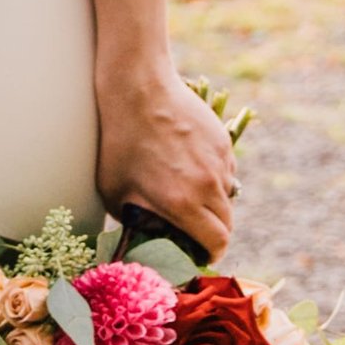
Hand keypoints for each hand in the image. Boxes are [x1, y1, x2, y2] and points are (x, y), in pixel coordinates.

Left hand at [96, 61, 236, 259]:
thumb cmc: (119, 142)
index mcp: (184, 202)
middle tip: (195, 234)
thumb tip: (140, 240)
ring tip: (188, 198)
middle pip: (227, 223)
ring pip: (228, 195)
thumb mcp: (115, 191)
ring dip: (214, 205)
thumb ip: (134, 221)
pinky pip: (226, 170)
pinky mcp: (222, 141)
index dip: (211, 255)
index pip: (217, 242)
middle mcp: (209, 184)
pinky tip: (189, 168)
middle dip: (214, 234)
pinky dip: (214, 178)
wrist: (138, 89)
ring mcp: (219, 161)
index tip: (200, 255)